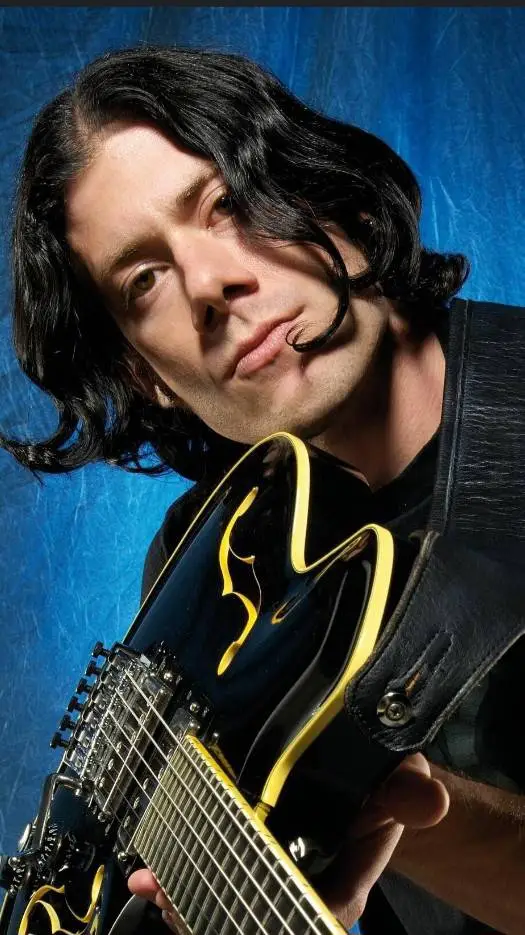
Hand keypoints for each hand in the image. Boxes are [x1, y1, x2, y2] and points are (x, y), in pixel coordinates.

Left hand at [128, 753, 448, 931]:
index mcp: (343, 881)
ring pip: (226, 899)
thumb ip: (407, 794)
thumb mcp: (399, 786)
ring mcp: (268, 874)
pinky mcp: (245, 857)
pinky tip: (149, 874)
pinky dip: (180, 877)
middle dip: (213, 909)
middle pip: (257, 911)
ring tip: (153, 886)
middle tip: (171, 898)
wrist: (364, 781)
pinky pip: (211, 876)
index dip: (292, 911)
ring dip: (186, 896)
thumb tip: (431, 798)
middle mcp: (299, 884)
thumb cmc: (382, 789)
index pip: (321, 909)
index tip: (257, 909)